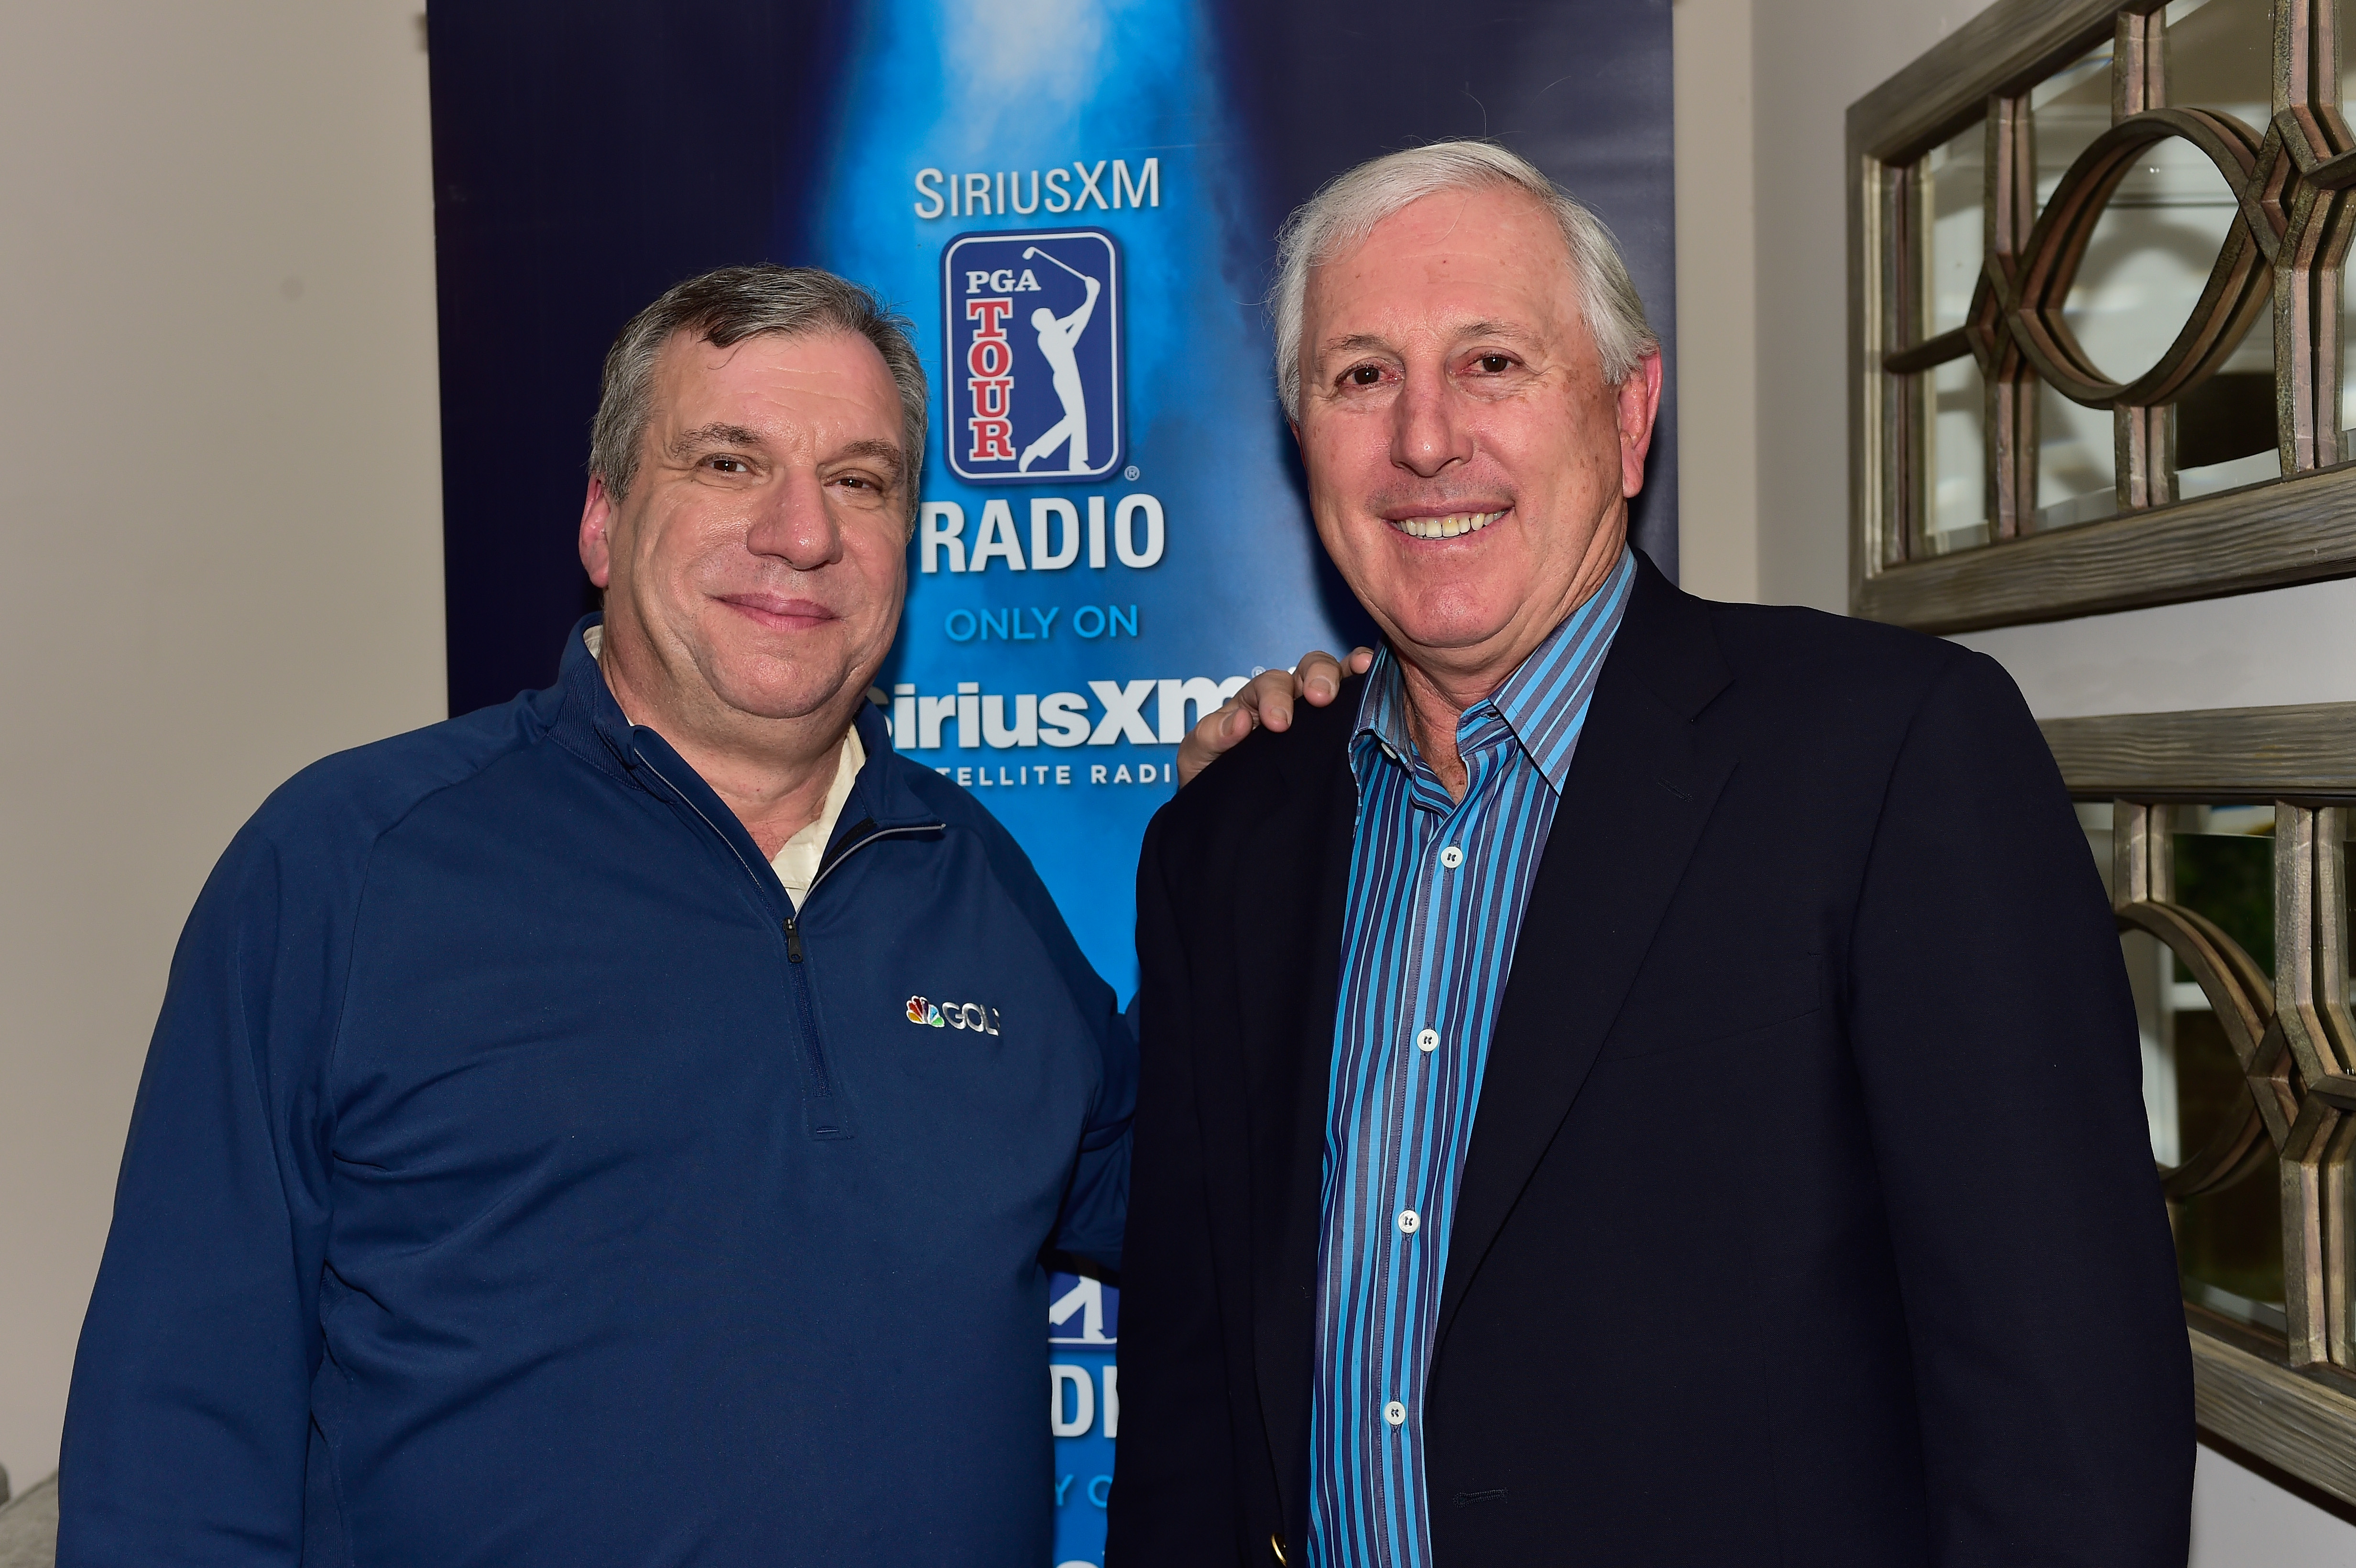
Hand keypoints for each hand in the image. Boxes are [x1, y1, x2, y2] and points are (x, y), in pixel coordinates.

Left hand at [1176, 647, 1375, 785]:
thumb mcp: (1197, 758)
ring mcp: (1317, 716)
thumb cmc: (1211, 778)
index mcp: (1253, 704)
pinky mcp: (1340, 735)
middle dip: (1316, 676)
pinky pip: (1358, 700)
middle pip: (1306, 670)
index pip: (1268, 686)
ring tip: (1362, 668)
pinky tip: (1382, 684)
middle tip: (1320, 698)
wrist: (1228, 815)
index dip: (1274, 698)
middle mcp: (1288, 702)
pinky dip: (1370, 684)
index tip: (1278, 724)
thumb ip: (1210, 737)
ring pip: (1336, 677)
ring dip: (1347, 673)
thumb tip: (1239, 722)